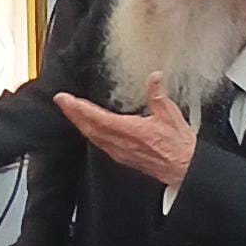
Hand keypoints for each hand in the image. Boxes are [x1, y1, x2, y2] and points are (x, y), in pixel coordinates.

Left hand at [53, 73, 194, 186]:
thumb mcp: (170, 114)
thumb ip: (158, 94)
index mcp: (129, 131)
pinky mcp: (123, 157)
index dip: (78, 108)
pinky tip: (89, 128)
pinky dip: (90, 133)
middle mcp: (120, 143)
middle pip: (88, 128)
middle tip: (61, 101)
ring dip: (80, 123)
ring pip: (92, 137)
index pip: (96, 117)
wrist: (184, 169)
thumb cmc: (178, 145)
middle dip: (73, 114)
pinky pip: (100, 144)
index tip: (65, 99)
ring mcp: (120, 152)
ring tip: (72, 112)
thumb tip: (154, 77)